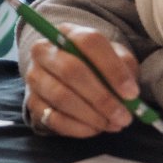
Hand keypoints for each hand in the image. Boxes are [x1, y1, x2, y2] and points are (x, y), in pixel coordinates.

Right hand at [24, 25, 138, 136]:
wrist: (68, 77)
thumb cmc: (98, 66)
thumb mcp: (117, 59)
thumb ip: (125, 69)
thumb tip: (129, 94)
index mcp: (68, 33)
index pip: (88, 42)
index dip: (112, 68)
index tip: (131, 93)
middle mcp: (44, 50)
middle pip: (71, 70)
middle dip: (102, 98)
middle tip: (123, 116)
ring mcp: (34, 76)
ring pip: (61, 96)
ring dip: (91, 115)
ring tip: (112, 124)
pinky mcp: (31, 102)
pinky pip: (53, 118)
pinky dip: (78, 128)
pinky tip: (95, 129)